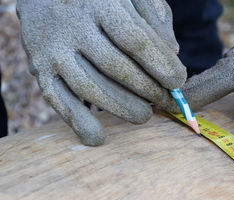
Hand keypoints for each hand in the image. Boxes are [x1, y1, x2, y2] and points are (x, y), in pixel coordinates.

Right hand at [17, 0, 185, 145]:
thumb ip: (154, 19)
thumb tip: (173, 53)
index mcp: (99, 3)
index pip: (134, 39)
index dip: (160, 64)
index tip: (178, 81)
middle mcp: (72, 25)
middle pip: (115, 66)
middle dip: (146, 89)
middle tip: (165, 101)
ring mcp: (53, 50)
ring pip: (89, 87)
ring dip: (120, 108)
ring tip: (143, 115)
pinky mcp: (40, 70)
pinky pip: (58, 100)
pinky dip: (78, 122)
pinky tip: (99, 137)